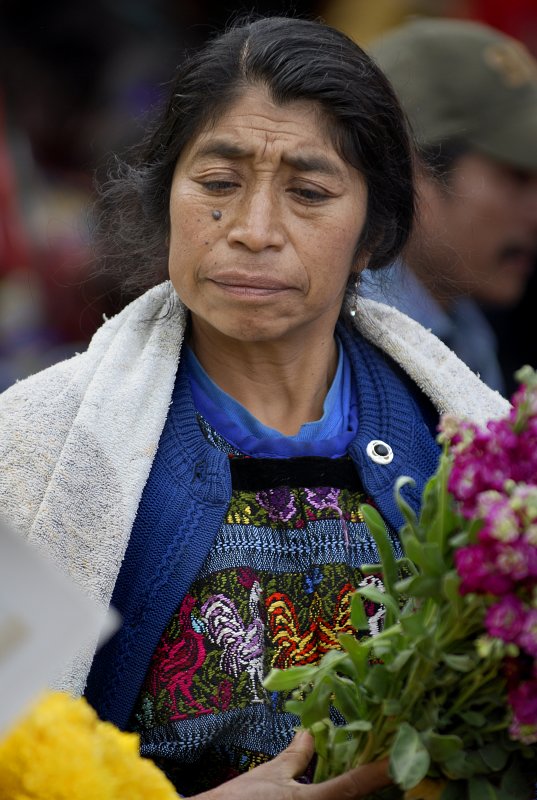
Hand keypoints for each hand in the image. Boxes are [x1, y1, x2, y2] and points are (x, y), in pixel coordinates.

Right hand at [194, 730, 390, 799]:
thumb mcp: (270, 774)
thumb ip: (296, 756)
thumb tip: (312, 732)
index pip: (353, 786)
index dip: (379, 773)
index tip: (400, 762)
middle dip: (368, 782)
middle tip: (385, 761)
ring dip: (352, 791)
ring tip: (364, 772)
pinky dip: (336, 796)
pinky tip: (336, 787)